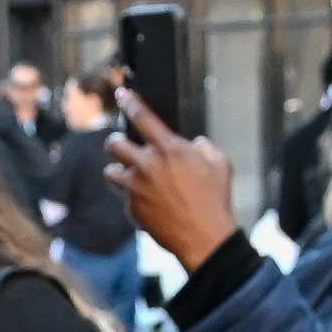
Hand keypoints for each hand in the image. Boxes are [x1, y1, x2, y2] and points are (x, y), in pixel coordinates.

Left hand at [105, 89, 235, 271]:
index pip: (142, 117)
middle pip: (114, 145)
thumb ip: (204, 148)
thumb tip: (195, 145)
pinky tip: (148, 203)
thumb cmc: (214, 200)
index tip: (121, 94)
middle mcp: (147, 166)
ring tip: (129, 176)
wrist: (203, 238)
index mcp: (168, 148)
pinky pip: (125, 199)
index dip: (129, 102)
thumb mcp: (220, 164)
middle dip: (115, 143)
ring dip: (118, 172)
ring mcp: (136, 189)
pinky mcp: (133, 210)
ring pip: (111, 174)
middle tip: (121, 146)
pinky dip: (132, 199)